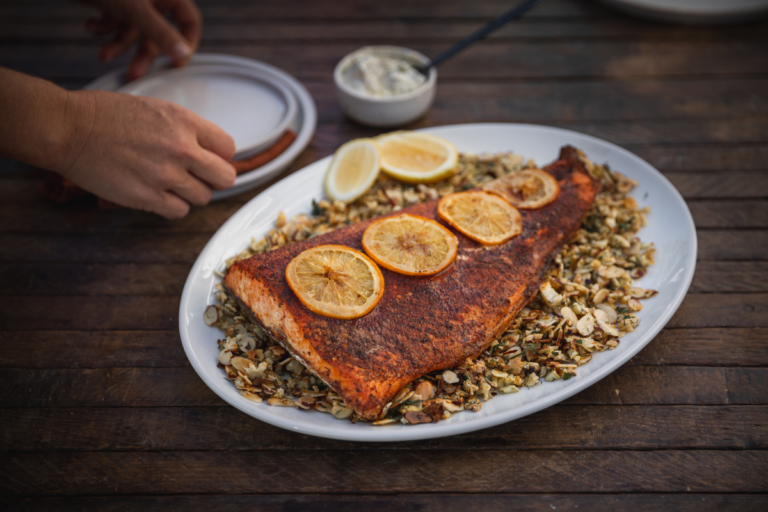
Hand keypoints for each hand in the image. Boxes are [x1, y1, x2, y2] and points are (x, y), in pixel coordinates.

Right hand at [54, 89, 235, 218]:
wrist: (69, 128)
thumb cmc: (105, 115)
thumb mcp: (155, 108)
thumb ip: (184, 129)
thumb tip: (206, 149)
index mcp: (185, 121)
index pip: (228, 148)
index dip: (218, 156)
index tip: (206, 159)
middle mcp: (182, 148)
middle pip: (225, 177)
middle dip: (212, 178)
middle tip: (195, 176)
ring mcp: (166, 174)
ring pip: (203, 197)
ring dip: (189, 193)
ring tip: (168, 183)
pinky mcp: (148, 197)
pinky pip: (179, 211)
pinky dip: (171, 206)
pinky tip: (157, 194)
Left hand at [82, 0, 200, 79]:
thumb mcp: (136, 10)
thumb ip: (161, 34)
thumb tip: (183, 56)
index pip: (189, 22)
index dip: (186, 44)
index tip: (176, 64)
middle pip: (158, 34)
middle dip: (142, 54)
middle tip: (134, 73)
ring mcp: (133, 2)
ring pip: (133, 32)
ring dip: (117, 45)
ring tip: (103, 55)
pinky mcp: (113, 3)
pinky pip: (115, 23)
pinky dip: (103, 29)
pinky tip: (91, 27)